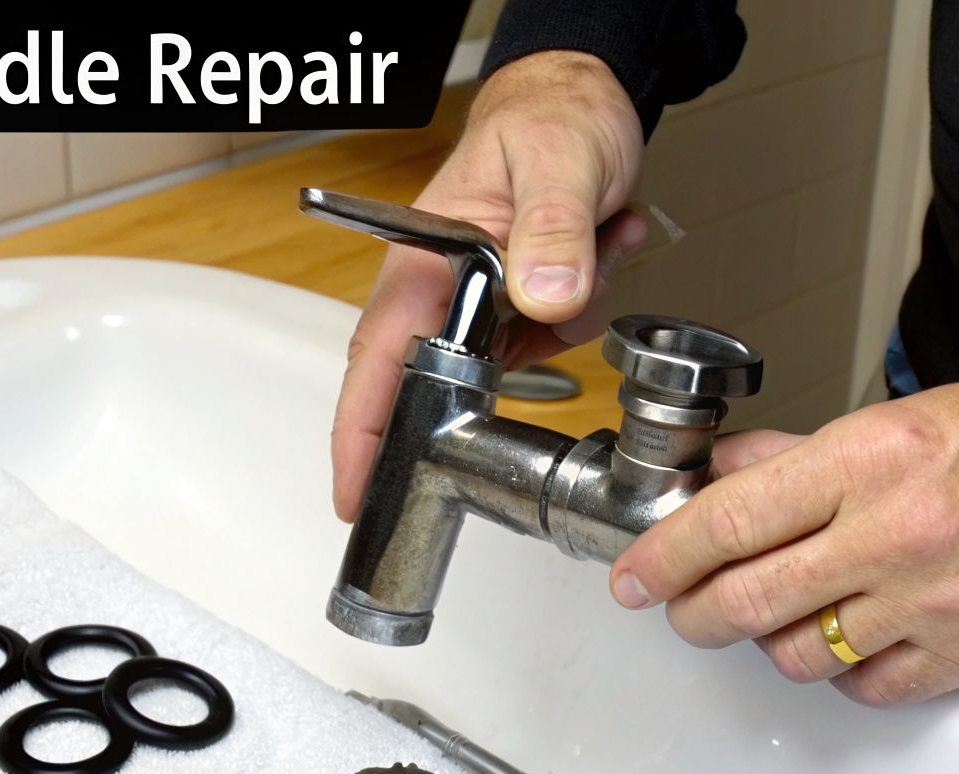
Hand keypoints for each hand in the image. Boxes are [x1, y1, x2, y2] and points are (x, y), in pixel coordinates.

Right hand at [329, 50, 647, 520]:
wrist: (584, 96)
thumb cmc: (551, 115)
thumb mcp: (559, 163)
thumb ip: (551, 231)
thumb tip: (544, 297)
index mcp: (425, 257)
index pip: (379, 358)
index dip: (362, 432)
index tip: (356, 492)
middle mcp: (446, 286)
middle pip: (446, 379)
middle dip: (500, 379)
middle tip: (532, 374)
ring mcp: (485, 298)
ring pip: (516, 364)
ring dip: (566, 323)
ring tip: (595, 239)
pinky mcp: (523, 302)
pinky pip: (552, 338)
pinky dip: (587, 304)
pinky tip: (602, 244)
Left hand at [608, 346, 958, 704]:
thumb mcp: (897, 418)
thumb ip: (800, 457)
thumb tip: (723, 475)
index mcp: (870, 462)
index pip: (730, 521)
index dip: (663, 557)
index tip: (633, 576)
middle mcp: (895, 535)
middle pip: (747, 601)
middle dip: (694, 612)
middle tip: (683, 608)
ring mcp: (933, 602)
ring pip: (799, 654)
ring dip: (771, 641)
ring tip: (780, 614)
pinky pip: (869, 688)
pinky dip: (844, 672)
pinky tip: (849, 639)